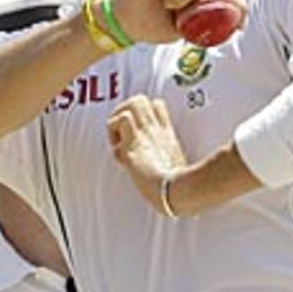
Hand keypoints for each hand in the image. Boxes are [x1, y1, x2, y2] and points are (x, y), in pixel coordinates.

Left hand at [107, 95, 189, 214]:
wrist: (177, 192)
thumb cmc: (178, 189)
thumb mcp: (177, 173)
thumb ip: (170, 168)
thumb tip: (171, 178)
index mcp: (167, 137)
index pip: (157, 106)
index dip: (143, 113)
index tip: (136, 132)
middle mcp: (157, 131)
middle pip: (141, 99)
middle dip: (125, 111)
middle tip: (121, 133)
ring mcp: (147, 134)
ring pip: (132, 102)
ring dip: (118, 117)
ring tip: (118, 139)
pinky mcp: (135, 142)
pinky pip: (122, 119)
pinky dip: (114, 130)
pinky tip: (118, 147)